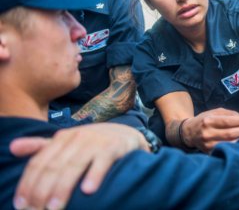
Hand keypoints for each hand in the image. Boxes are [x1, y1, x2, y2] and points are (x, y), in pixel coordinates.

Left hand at [11, 123, 148, 209]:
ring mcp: (96, 142)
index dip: (28, 184)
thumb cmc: (93, 143)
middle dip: (42, 191)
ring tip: (54, 208)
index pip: (39, 162)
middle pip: (54, 166)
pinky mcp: (113, 148)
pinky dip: (94, 175)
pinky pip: (102, 162)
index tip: (21, 205)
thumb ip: (41, 146)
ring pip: (74, 166)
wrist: (126, 135)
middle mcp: (77, 138)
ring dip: (63, 188)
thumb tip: (12, 147)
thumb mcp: (67, 142)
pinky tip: (88, 191)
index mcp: (62, 138)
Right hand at [183, 108, 238, 152]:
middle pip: (230, 133)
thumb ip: (228, 113)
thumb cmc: (204, 120)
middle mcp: (207, 134)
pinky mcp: (209, 152)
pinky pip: (225, 149)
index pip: (227, 121)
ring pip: (229, 143)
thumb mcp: (213, 112)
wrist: (189, 133)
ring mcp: (208, 145)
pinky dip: (235, 146)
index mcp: (208, 121)